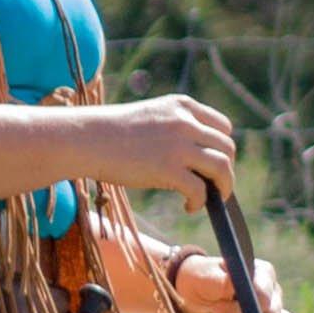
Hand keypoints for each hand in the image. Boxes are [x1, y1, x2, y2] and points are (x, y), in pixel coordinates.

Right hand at [85, 94, 239, 196]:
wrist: (86, 138)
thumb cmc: (112, 133)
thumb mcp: (151, 116)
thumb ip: (176, 128)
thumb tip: (196, 159)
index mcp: (182, 106)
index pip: (223, 126)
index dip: (222, 148)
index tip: (214, 164)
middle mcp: (185, 122)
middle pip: (227, 147)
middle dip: (226, 170)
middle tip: (215, 186)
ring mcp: (178, 145)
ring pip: (222, 168)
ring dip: (222, 187)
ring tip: (212, 199)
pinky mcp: (168, 169)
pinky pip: (200, 189)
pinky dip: (200, 202)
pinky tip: (189, 206)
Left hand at [167, 248, 299, 312]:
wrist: (197, 299)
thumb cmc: (202, 281)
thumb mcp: (204, 277)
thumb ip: (220, 280)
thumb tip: (233, 282)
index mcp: (263, 274)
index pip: (264, 294)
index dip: (243, 306)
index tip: (216, 308)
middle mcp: (273, 292)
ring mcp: (275, 312)